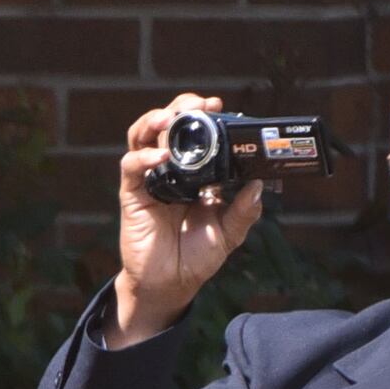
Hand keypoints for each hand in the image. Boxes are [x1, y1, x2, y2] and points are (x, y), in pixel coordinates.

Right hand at [108, 94, 266, 345]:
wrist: (169, 284)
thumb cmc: (197, 257)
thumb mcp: (230, 234)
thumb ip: (245, 210)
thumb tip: (258, 184)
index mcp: (198, 174)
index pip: (199, 134)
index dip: (207, 117)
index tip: (221, 107)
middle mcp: (172, 171)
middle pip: (169, 125)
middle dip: (182, 107)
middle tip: (201, 103)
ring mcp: (150, 180)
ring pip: (143, 136)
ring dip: (155, 120)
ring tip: (171, 117)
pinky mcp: (132, 194)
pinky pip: (131, 166)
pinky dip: (144, 156)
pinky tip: (161, 156)